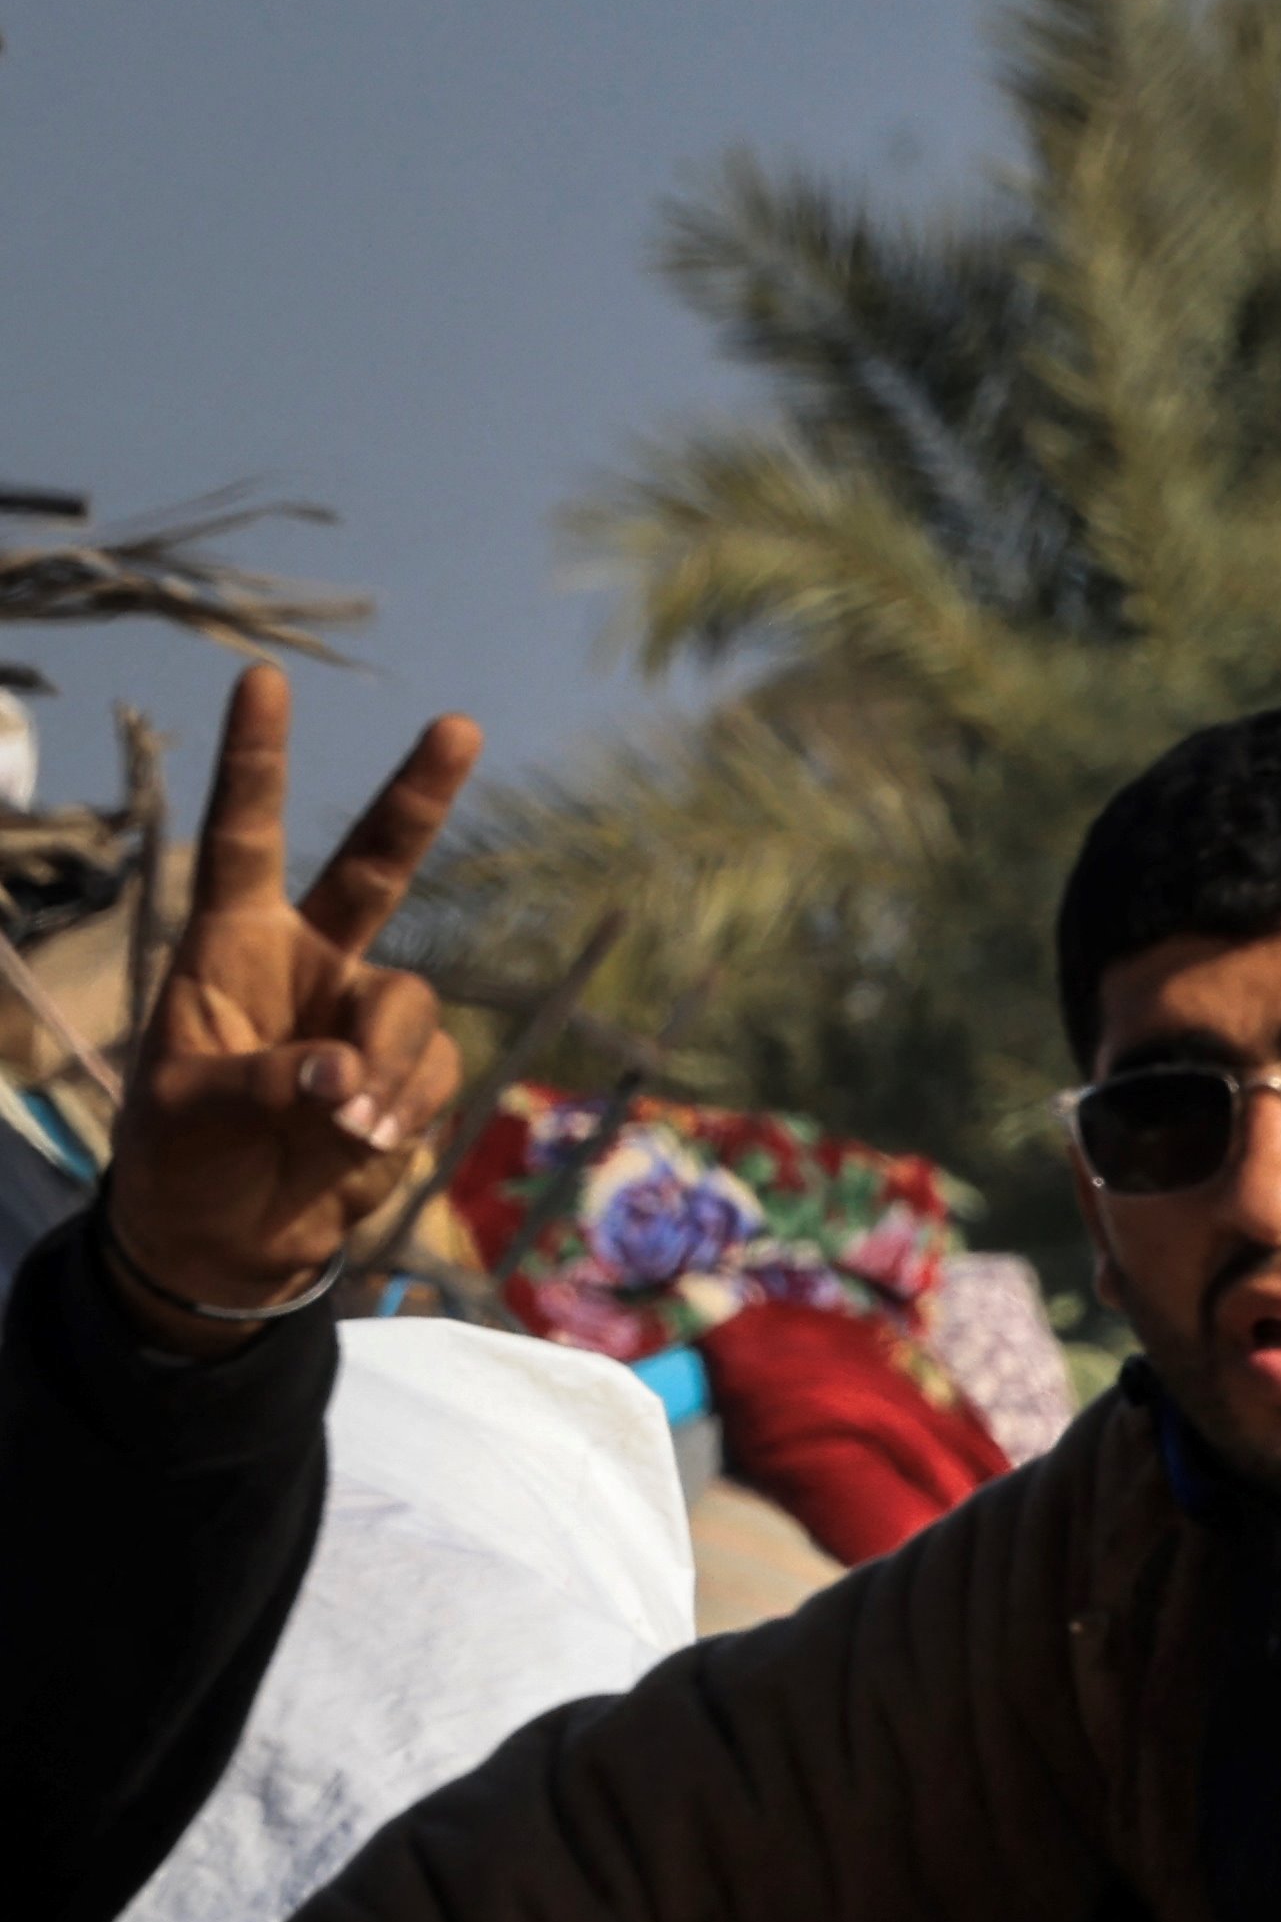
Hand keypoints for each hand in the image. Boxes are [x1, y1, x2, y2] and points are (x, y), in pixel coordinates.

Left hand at [91, 667, 478, 1349]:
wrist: (230, 1242)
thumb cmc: (182, 1161)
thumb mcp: (190, 1114)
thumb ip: (264, 1086)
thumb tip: (342, 1079)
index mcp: (229, 948)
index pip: (245, 838)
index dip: (257, 762)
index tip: (263, 679)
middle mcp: (307, 964)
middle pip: (372, 868)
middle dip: (417, 799)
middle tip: (457, 727)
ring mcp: (362, 1018)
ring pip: (412, 1006)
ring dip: (389, 1068)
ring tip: (346, 1127)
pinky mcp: (406, 1076)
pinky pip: (435, 1071)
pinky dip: (407, 1110)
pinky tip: (366, 1144)